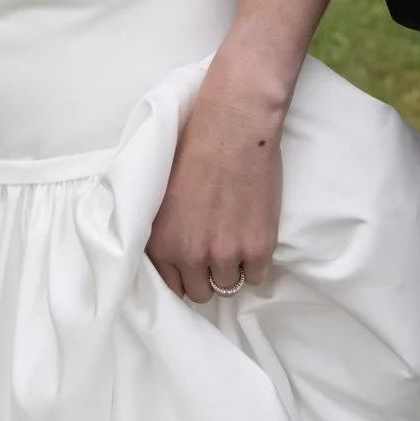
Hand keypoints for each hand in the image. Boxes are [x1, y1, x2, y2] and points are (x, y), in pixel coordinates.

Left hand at [146, 70, 282, 303]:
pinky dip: (257, 261)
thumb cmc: (194, 149)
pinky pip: (258, 276)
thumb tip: (172, 257)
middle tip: (216, 248)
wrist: (232, 127)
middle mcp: (190, 255)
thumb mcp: (163, 196)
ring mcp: (225, 254)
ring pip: (229, 286)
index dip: (185, 275)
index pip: (172, 287)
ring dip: (233, 267)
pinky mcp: (257, 248)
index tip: (194, 264)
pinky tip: (253, 235)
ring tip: (235, 236)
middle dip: (208, 274)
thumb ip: (165, 232)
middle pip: (201, 293)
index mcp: (162, 243)